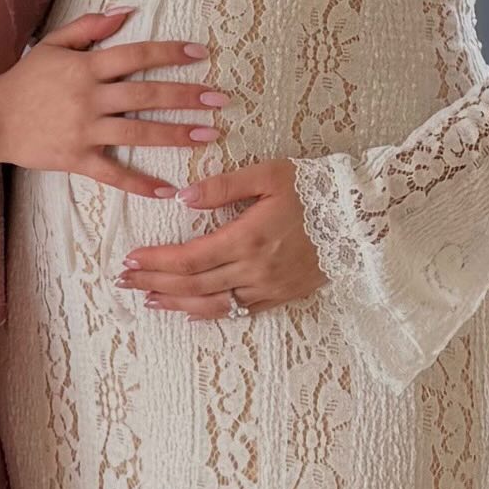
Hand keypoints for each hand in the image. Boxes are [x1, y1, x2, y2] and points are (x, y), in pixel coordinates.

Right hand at [0, 10, 227, 200]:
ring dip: (176, 134)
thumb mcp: (54, 43)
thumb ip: (91, 26)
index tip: (201, 53)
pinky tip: (168, 190)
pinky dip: (140, 184)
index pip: (137, 55)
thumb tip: (128, 10)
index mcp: (86, 67)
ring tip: (208, 135)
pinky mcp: (77, 159)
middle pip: (146, 94)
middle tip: (220, 99)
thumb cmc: (25, 79)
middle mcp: (89, 98)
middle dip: (186, 96)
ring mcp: (84, 130)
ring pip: (138, 132)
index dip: (170, 53)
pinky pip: (113, 173)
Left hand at [116, 160, 326, 316]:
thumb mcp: (270, 174)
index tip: (130, 259)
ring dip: (176, 304)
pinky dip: (210, 313)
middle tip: (125, 281)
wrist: (362, 218)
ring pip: (212, 305)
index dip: (155, 262)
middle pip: (192, 285)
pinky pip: (239, 312)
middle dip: (154, 283)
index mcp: (247, 239)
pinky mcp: (281, 296)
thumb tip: (182, 196)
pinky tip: (191, 311)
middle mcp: (253, 270)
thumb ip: (223, 187)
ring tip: (149, 300)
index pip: (188, 258)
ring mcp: (268, 288)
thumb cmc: (316, 189)